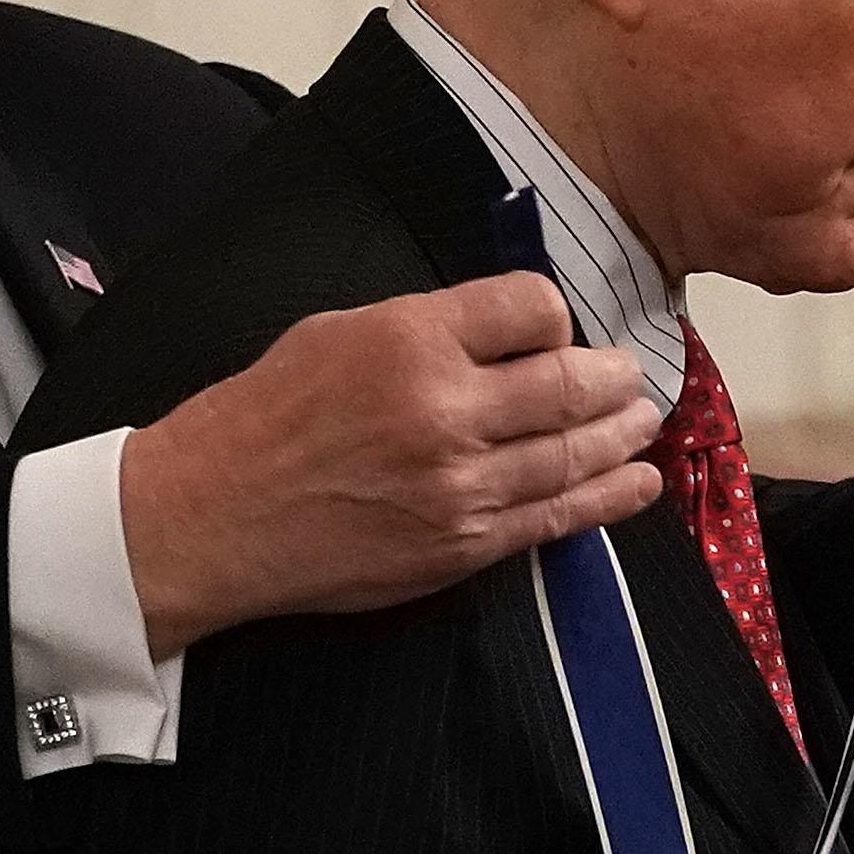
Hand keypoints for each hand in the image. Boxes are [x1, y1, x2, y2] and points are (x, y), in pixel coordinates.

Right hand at [121, 273, 659, 659]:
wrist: (212, 518)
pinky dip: (609, 498)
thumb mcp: (336, 333)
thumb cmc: (261, 421)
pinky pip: (557, 518)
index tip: (551, 330)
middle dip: (610, 377)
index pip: (535, 308)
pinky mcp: (462, 546)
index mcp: (413, 340)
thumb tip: (500, 331)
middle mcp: (447, 410)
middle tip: (625, 376)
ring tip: (642, 422)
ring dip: (622, 436)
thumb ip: (426, 328)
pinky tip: (638, 482)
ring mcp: (461, 486)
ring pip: (576, 452)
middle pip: (572, 382)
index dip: (554, 316)